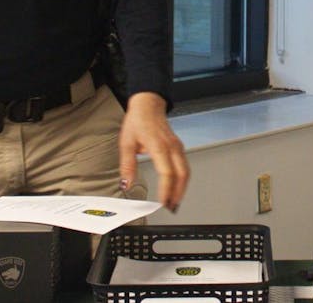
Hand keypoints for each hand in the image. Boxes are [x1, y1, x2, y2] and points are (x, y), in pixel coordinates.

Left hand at [119, 92, 189, 210]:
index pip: (167, 172)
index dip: (166, 190)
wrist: (148, 105)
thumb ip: (127, 165)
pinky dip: (182, 179)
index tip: (162, 202)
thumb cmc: (138, 121)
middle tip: (171, 207)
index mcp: (159, 146)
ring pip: (186, 171)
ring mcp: (177, 147)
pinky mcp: (178, 147)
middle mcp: (172, 147)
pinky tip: (176, 187)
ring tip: (174, 201)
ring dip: (182, 188)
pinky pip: (184, 166)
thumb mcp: (126, 143)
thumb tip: (126, 184)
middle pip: (182, 174)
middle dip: (178, 193)